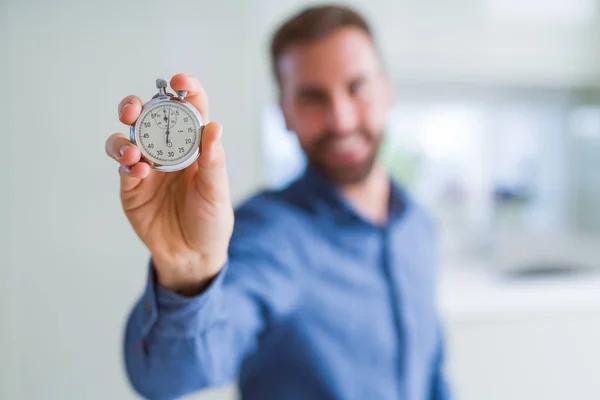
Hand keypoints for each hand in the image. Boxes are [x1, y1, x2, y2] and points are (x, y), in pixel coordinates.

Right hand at [105, 73, 233, 294]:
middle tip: (132, 109)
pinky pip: (123, 168)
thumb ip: (213, 162)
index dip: (184, 90)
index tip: (178, 82)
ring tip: (133, 153)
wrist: (192, 255)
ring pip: (127, 138)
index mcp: (194, 145)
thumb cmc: (211, 220)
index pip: (189, 108)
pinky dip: (126, 165)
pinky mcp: (131, 186)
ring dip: (124, 138)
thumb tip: (214, 127)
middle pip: (147, 116)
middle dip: (136, 106)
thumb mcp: (217, 192)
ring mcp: (147, 167)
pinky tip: (138, 172)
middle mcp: (168, 150)